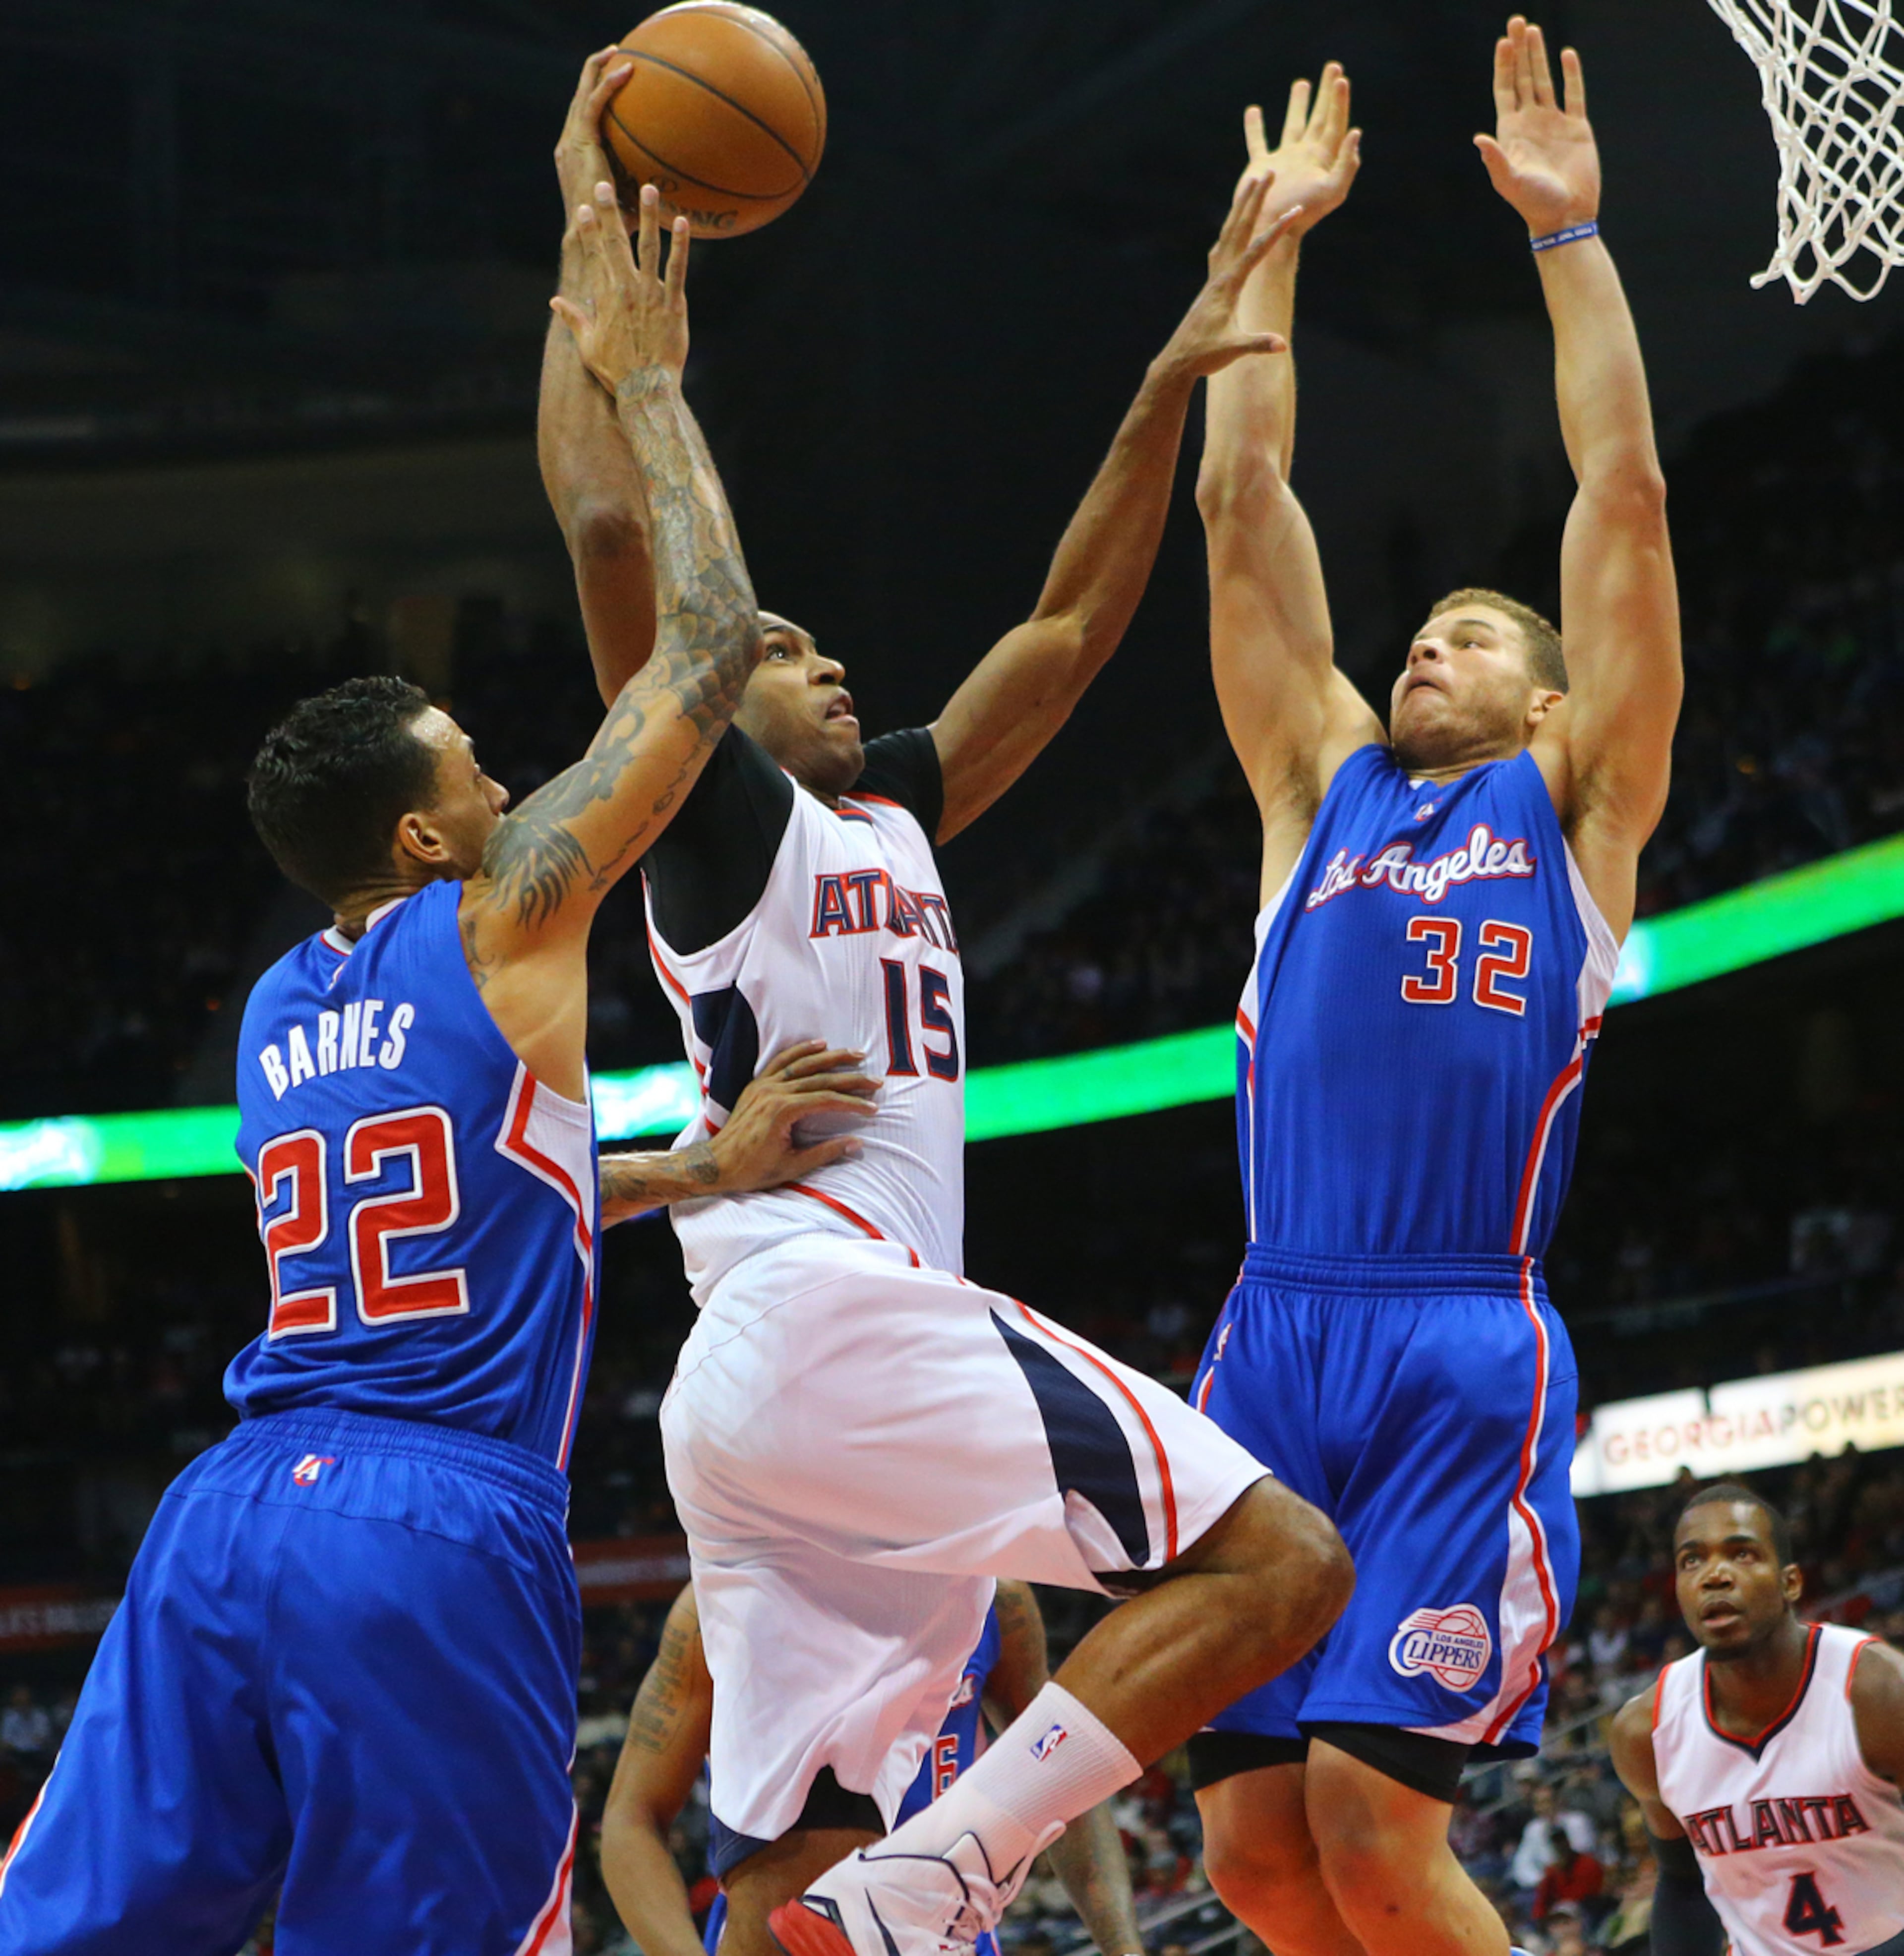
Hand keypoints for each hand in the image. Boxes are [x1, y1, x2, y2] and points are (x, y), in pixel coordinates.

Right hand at [550, 182, 689, 392]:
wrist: (646, 388)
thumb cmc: (617, 371)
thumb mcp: (587, 345)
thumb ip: (573, 319)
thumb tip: (555, 301)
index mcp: (605, 297)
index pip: (594, 255)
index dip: (589, 230)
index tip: (585, 208)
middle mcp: (625, 289)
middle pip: (615, 243)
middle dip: (609, 212)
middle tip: (604, 184)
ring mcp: (650, 294)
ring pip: (647, 248)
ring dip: (647, 216)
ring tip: (648, 188)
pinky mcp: (673, 303)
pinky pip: (677, 269)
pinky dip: (680, 245)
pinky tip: (681, 222)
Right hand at [556, 46, 636, 234]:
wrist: (591, 240)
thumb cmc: (613, 231)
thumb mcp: (629, 204)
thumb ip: (643, 192)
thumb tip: (673, 196)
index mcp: (575, 156)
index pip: (582, 117)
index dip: (595, 95)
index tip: (615, 81)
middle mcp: (568, 145)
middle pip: (578, 97)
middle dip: (594, 72)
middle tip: (615, 55)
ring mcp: (571, 142)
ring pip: (582, 93)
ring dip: (598, 69)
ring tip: (617, 52)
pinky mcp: (580, 143)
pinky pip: (593, 104)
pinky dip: (608, 85)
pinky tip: (626, 71)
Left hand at [705, 1040, 878, 1192]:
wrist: (716, 1164)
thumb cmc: (752, 1170)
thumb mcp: (792, 1167)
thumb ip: (825, 1153)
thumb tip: (857, 1143)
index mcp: (782, 1112)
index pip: (827, 1100)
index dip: (853, 1104)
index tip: (873, 1107)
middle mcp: (773, 1092)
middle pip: (820, 1079)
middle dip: (851, 1079)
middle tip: (875, 1081)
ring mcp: (764, 1085)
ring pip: (803, 1064)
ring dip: (832, 1057)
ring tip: (856, 1054)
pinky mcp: (757, 1084)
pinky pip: (781, 1060)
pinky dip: (801, 1051)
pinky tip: (819, 1044)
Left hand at [1152, 174, 1301, 386]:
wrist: (1177, 361)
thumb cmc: (1204, 356)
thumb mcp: (1233, 350)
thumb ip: (1257, 344)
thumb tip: (1281, 345)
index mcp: (1227, 286)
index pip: (1256, 251)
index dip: (1276, 230)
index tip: (1294, 210)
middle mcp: (1218, 276)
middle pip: (1238, 229)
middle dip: (1254, 201)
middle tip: (1267, 173)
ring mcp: (1213, 278)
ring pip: (1228, 234)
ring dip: (1241, 208)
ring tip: (1252, 184)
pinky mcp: (1210, 285)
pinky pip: (1222, 248)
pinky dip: (1231, 231)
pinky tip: (1233, 226)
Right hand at [1239, 63, 1360, 241]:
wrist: (1272, 228)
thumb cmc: (1303, 213)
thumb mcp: (1332, 191)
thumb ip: (1346, 163)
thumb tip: (1354, 132)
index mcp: (1322, 158)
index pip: (1334, 122)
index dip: (1339, 100)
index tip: (1340, 78)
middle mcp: (1305, 155)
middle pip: (1319, 116)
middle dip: (1326, 92)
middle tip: (1333, 66)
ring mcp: (1283, 159)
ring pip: (1292, 125)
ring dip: (1297, 103)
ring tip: (1301, 82)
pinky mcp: (1261, 166)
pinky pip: (1258, 142)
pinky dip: (1254, 127)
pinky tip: (1253, 110)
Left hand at [1475, 16, 1598, 236]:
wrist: (1565, 216)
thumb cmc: (1533, 203)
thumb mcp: (1510, 182)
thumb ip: (1495, 161)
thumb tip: (1478, 139)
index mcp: (1511, 132)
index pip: (1504, 90)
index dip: (1503, 66)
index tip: (1503, 42)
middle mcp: (1531, 122)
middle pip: (1522, 78)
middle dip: (1519, 51)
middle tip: (1517, 22)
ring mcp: (1553, 123)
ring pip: (1544, 80)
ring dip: (1539, 56)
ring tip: (1533, 30)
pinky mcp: (1576, 127)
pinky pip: (1573, 94)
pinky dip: (1571, 74)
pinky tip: (1566, 55)